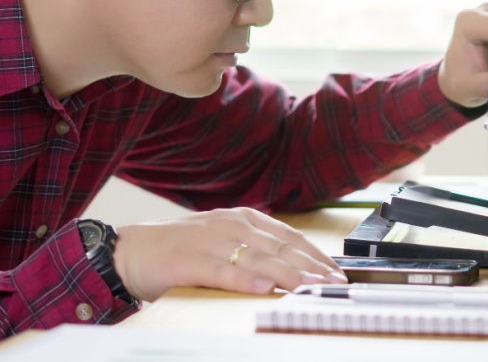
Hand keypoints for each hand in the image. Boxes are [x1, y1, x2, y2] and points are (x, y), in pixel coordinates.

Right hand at [113, 207, 346, 301]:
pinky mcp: (188, 260)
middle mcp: (232, 225)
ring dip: (289, 274)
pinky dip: (245, 280)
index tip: (337, 272)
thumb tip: (293, 271)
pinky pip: (223, 271)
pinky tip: (265, 289)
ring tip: (313, 287)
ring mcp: (210, 241)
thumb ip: (255, 253)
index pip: (291, 237)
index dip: (316, 255)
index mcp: (244, 220)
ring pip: (258, 258)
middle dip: (312, 267)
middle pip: (281, 247)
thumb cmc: (180, 251)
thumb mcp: (224, 244)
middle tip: (336, 283)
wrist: (128, 251)